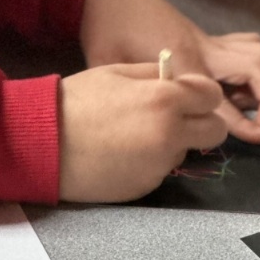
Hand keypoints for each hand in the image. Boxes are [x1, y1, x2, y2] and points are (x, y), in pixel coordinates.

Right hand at [58, 63, 228, 202]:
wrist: (43, 144)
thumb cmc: (78, 101)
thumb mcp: (117, 72)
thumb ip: (155, 74)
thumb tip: (178, 78)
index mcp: (165, 100)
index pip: (213, 96)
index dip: (202, 94)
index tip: (189, 95)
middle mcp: (170, 135)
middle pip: (215, 131)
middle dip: (202, 122)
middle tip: (176, 118)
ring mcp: (159, 165)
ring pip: (185, 151)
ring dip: (172, 142)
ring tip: (133, 135)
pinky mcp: (146, 186)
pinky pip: (160, 169)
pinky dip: (149, 161)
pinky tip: (121, 154)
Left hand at [79, 0, 259, 141]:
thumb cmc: (107, 27)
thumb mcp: (108, 64)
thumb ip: (129, 93)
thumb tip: (143, 125)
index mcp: (182, 59)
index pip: (220, 98)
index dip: (243, 123)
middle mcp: (203, 48)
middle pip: (257, 66)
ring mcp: (208, 40)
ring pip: (259, 52)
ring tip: (253, 106)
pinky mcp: (206, 36)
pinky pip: (246, 45)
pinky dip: (255, 65)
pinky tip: (239, 85)